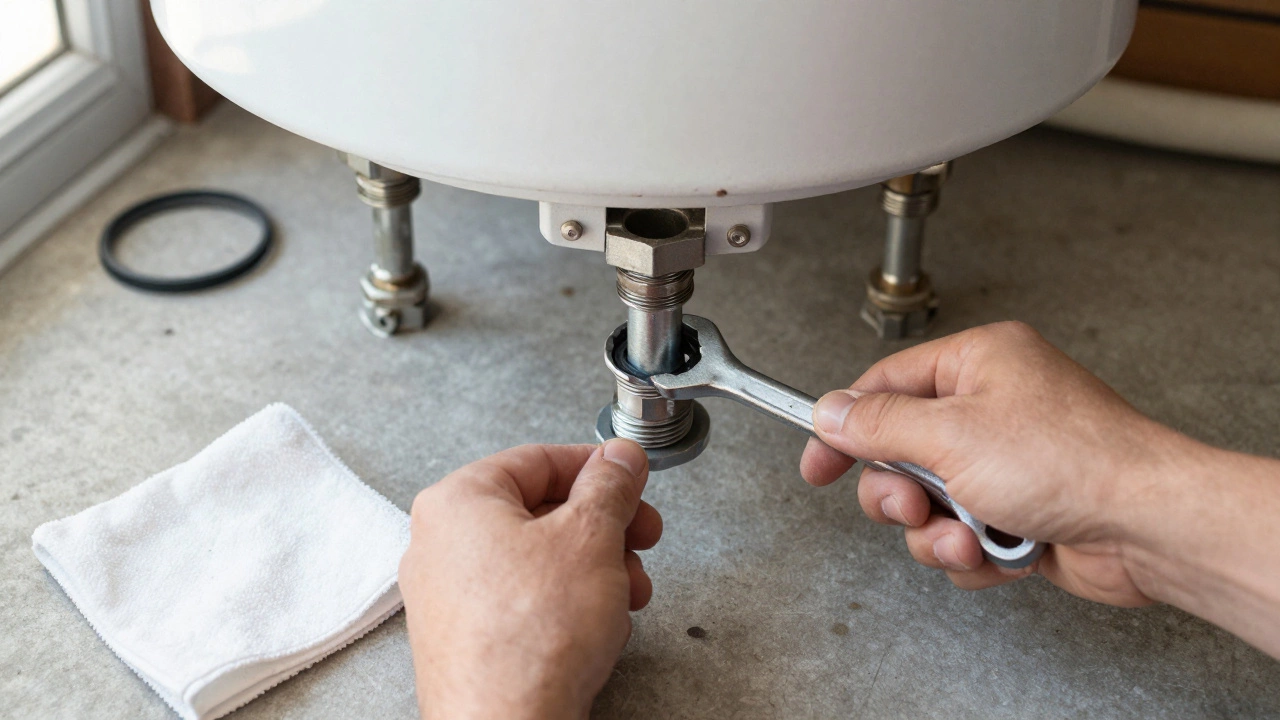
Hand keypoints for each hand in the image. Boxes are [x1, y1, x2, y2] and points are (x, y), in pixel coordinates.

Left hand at [400, 440, 660, 719]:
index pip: (538, 460)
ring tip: (626, 592)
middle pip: (540, 512)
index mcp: (457, 503)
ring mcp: (448, 597)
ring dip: (594, 570)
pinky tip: (599, 626)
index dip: (597, 467)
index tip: (631, 477)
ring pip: (537, 561)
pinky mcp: (466, 639)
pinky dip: (567, 605)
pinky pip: (524, 603)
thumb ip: (609, 487)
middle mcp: (440, 545)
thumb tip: (620, 459)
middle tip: (641, 536)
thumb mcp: (590, 537)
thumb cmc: (530, 639)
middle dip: (603, 529)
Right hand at [800, 321, 1193, 606]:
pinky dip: (971, 551)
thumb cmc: (1075, 461)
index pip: (884, 386)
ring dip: (937, 531)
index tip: (818, 464)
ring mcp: (1006, 463)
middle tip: (914, 506)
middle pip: (900, 454)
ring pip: (928, 503)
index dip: (844, 427)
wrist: (1146, 527)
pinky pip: (961, 534)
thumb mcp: (950, 435)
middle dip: (901, 494)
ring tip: (967, 536)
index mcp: (978, 363)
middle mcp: (992, 407)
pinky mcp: (1018, 511)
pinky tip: (998, 551)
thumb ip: (878, 424)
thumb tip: (831, 411)